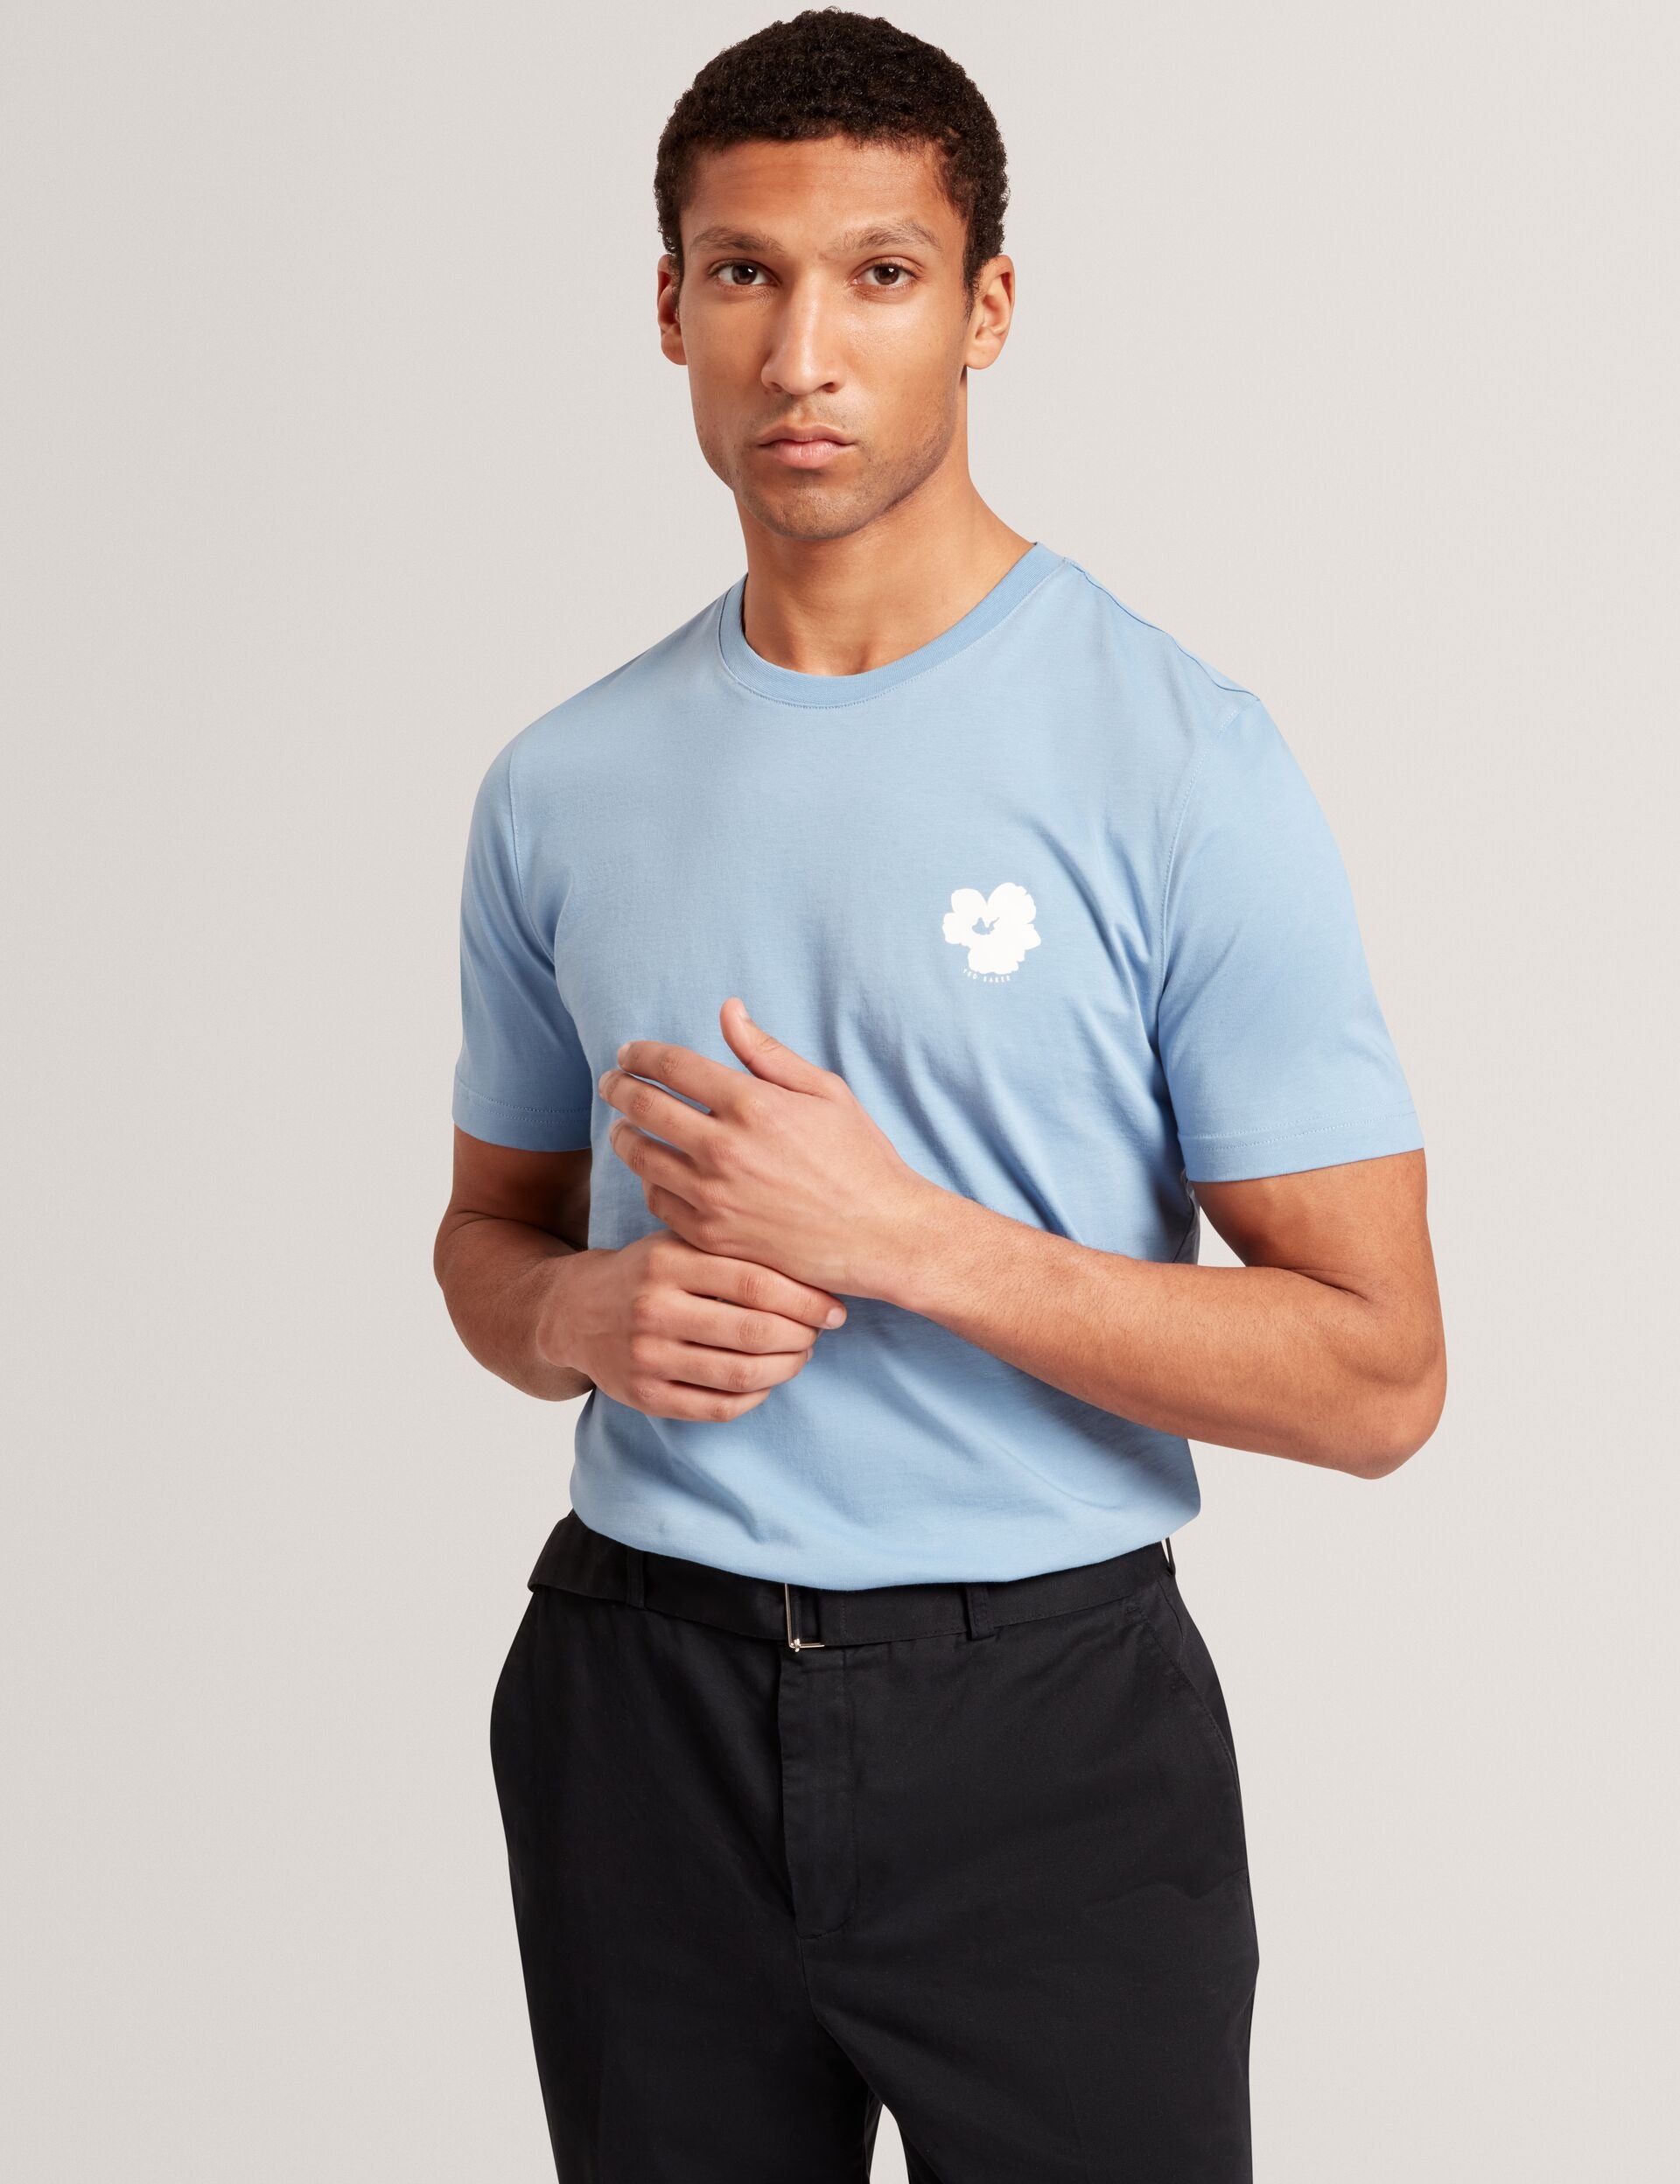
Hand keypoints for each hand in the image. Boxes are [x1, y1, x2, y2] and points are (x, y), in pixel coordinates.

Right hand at [538, 1228, 846, 1423]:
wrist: (574, 1311)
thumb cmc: (647, 1272)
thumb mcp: (678, 1243)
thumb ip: (731, 1249)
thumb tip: (813, 1266)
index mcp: (667, 1262)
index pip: (755, 1283)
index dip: (806, 1299)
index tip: (834, 1307)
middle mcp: (653, 1310)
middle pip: (754, 1332)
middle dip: (802, 1336)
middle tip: (821, 1332)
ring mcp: (646, 1357)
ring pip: (740, 1375)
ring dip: (786, 1368)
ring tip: (801, 1354)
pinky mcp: (644, 1396)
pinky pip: (717, 1408)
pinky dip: (755, 1397)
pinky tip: (767, 1381)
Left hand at [597, 998, 934, 1298]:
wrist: (880, 1236)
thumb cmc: (860, 1159)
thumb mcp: (825, 1091)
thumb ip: (767, 1052)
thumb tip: (728, 1010)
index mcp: (752, 1104)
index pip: (672, 1065)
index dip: (641, 1054)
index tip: (629, 1052)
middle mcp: (725, 1149)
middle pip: (644, 1106)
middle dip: (618, 1087)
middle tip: (611, 1082)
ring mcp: (714, 1196)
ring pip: (642, 1156)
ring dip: (623, 1135)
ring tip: (623, 1127)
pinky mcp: (712, 1235)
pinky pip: (658, 1202)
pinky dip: (650, 1182)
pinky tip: (655, 1173)